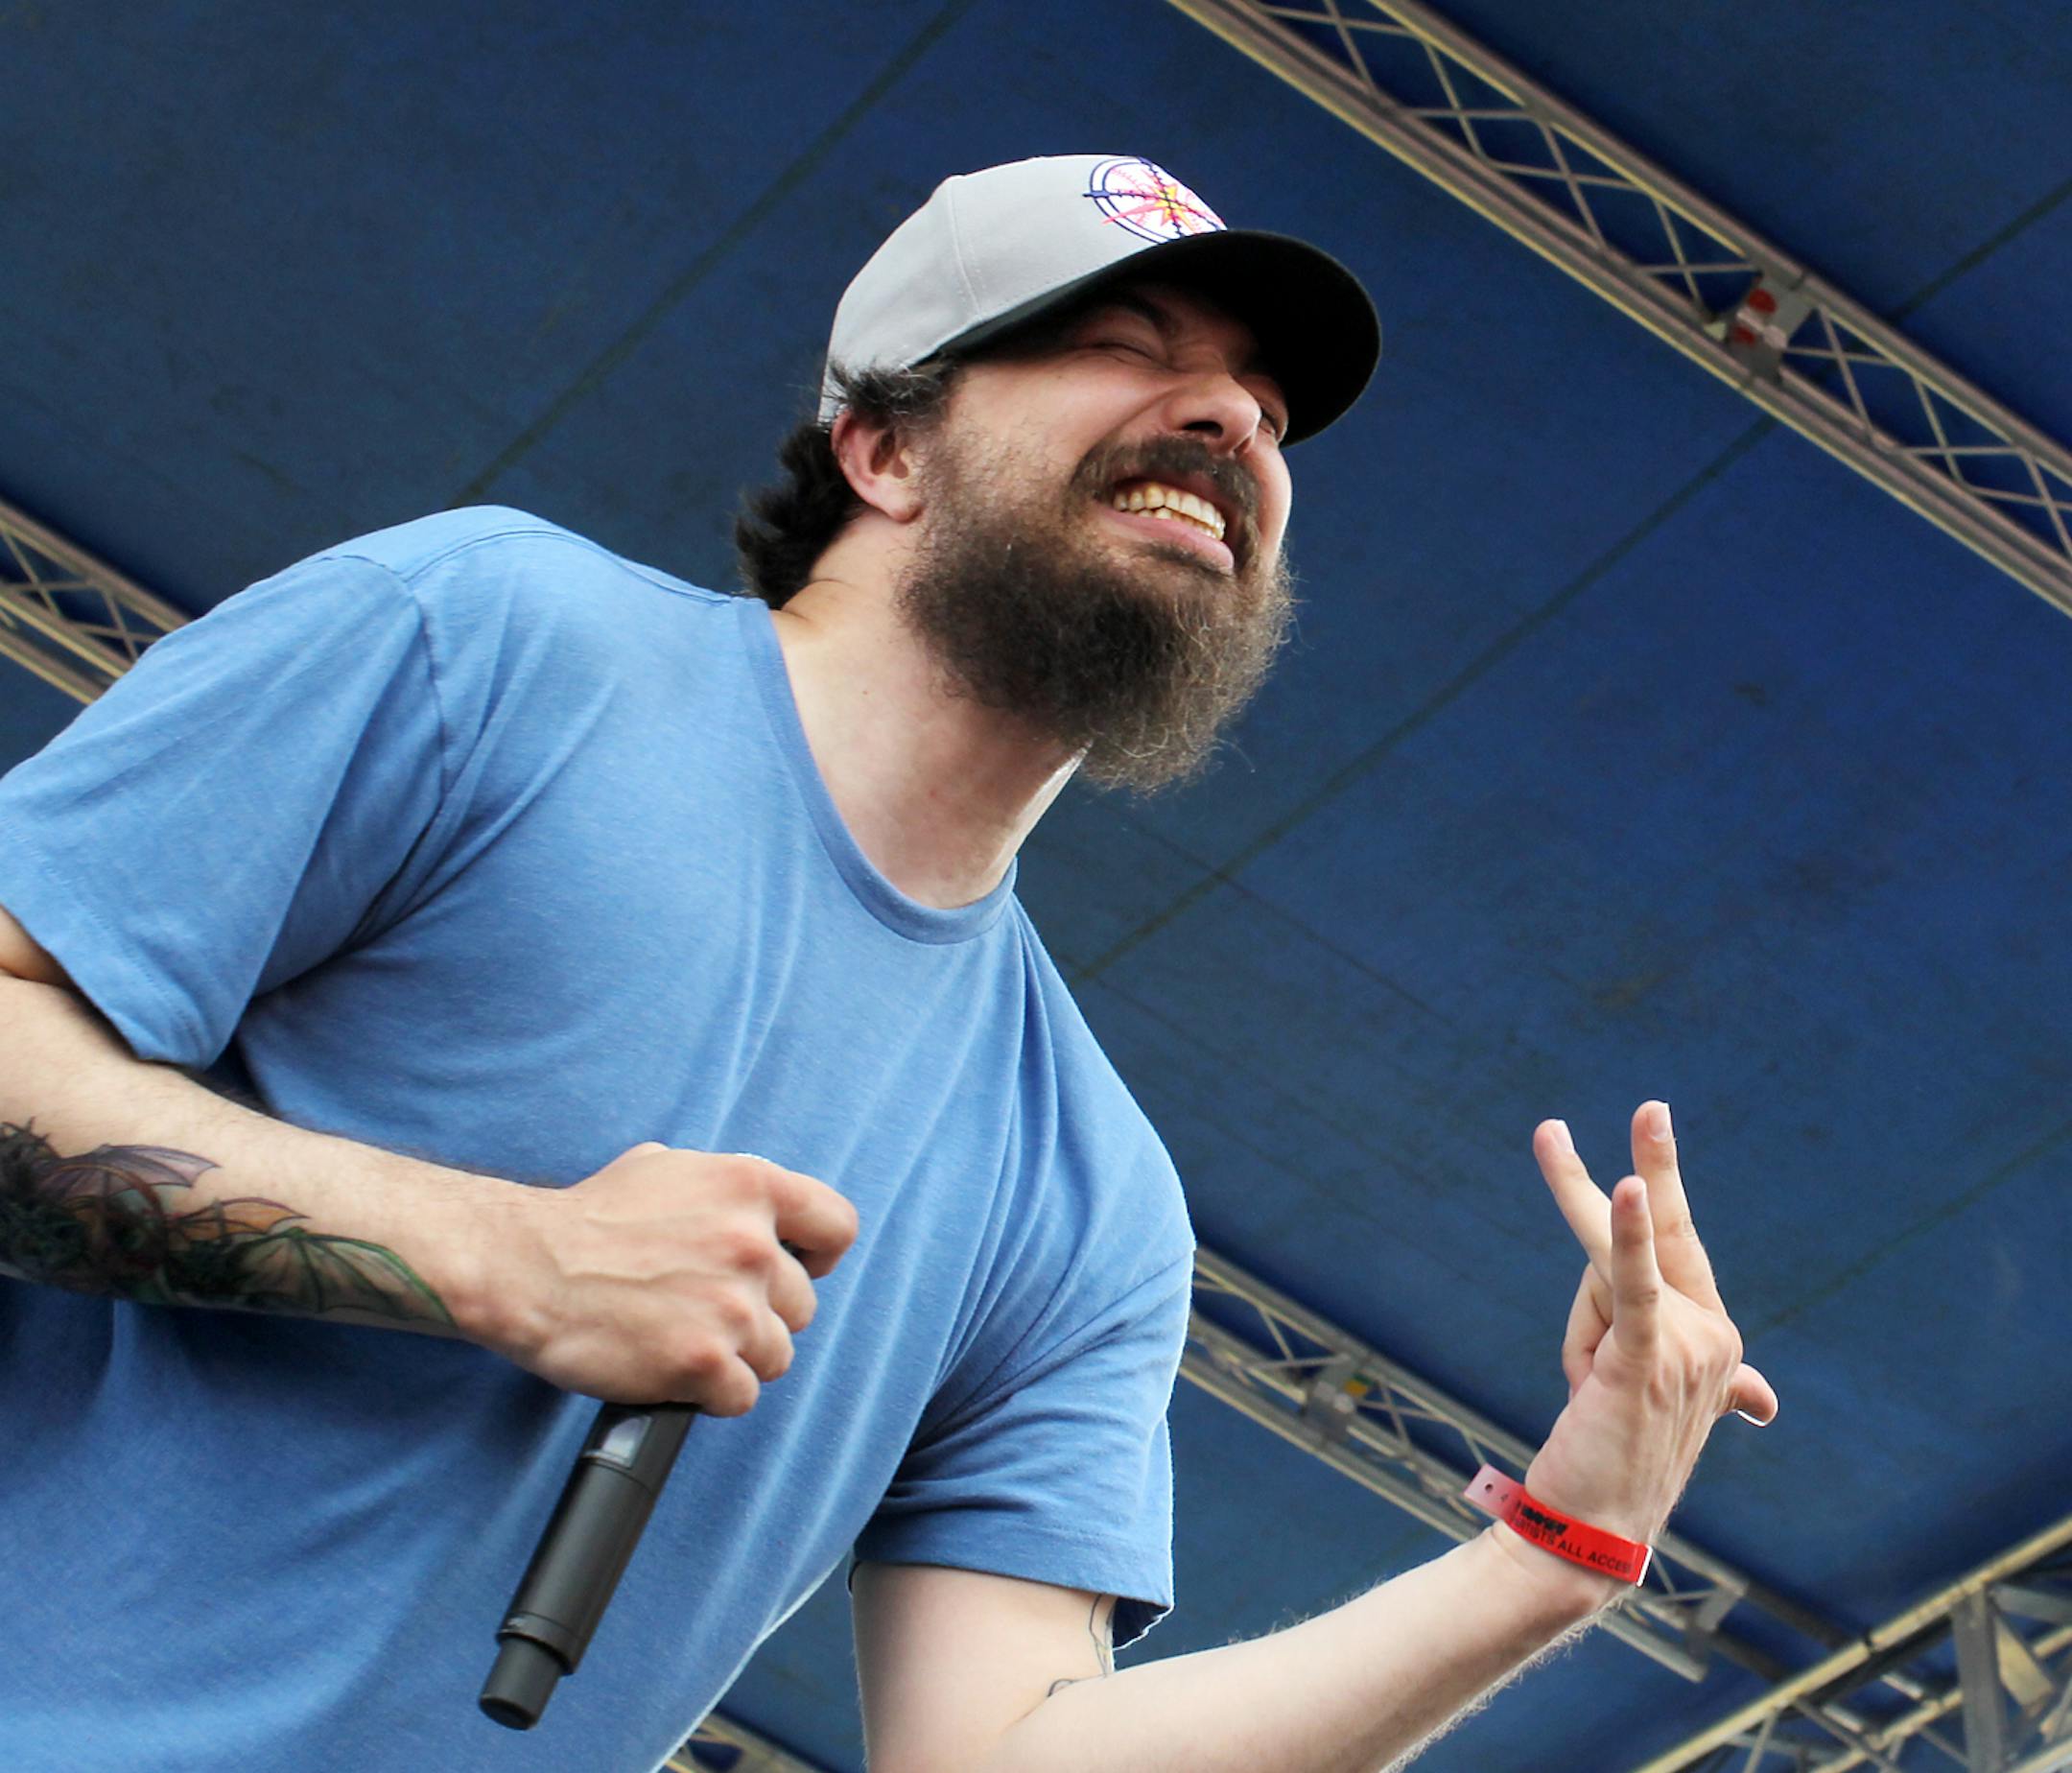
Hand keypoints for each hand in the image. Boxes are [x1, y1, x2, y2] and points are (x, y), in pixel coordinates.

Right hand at [481, 1144, 859, 1411]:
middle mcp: (751, 1244)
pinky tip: (674, 1370)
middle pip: (801, 1306)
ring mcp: (732, 1306)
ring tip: (685, 1340)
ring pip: (776, 1355)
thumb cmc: (590, 1219)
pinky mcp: (704, 1362)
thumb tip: (762, 1214)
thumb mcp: (668, 1169)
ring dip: (737, 1357)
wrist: (528, 1266)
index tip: (797, 1269)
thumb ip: (727, 1191)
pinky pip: (741, 1395)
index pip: (837, 1226)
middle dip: (761, 1315)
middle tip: (707, 1312)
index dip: (819, 1256)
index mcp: (749, 1186)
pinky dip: (712, 1393)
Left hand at [1501, 1103, 1775, 1593]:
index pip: (1659, 1253)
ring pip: (1606, 1278)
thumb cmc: (1609, 1449)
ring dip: (1581, 1343)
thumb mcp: (1634, 1377)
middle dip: (1649, 1170)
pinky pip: (1630, 1279)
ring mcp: (1687, 1348)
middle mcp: (1716, 1338)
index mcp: (1717, 1337)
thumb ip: (1676, 1354)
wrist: (1590, 1528)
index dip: (1643, 1208)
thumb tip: (1765, 1403)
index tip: (1652, 1119)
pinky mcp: (1645, 1355)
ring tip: (1595, 1385)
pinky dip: (1623, 1231)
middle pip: (1652, 1239)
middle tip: (1651, 1102)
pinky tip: (1626, 1184)